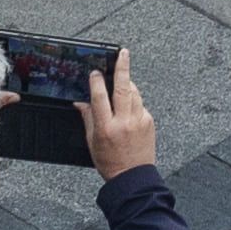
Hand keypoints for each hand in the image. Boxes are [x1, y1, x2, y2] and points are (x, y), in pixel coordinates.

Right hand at [77, 51, 161, 178]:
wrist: (133, 176)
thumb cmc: (110, 161)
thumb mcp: (92, 141)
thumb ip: (88, 118)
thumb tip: (80, 102)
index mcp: (106, 127)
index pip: (100, 98)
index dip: (96, 82)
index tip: (95, 72)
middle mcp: (124, 122)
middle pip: (123, 88)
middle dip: (123, 67)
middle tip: (123, 53)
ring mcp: (139, 121)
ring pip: (134, 93)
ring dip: (127, 84)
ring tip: (121, 81)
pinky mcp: (149, 122)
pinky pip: (140, 104)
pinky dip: (133, 101)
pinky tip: (127, 107)